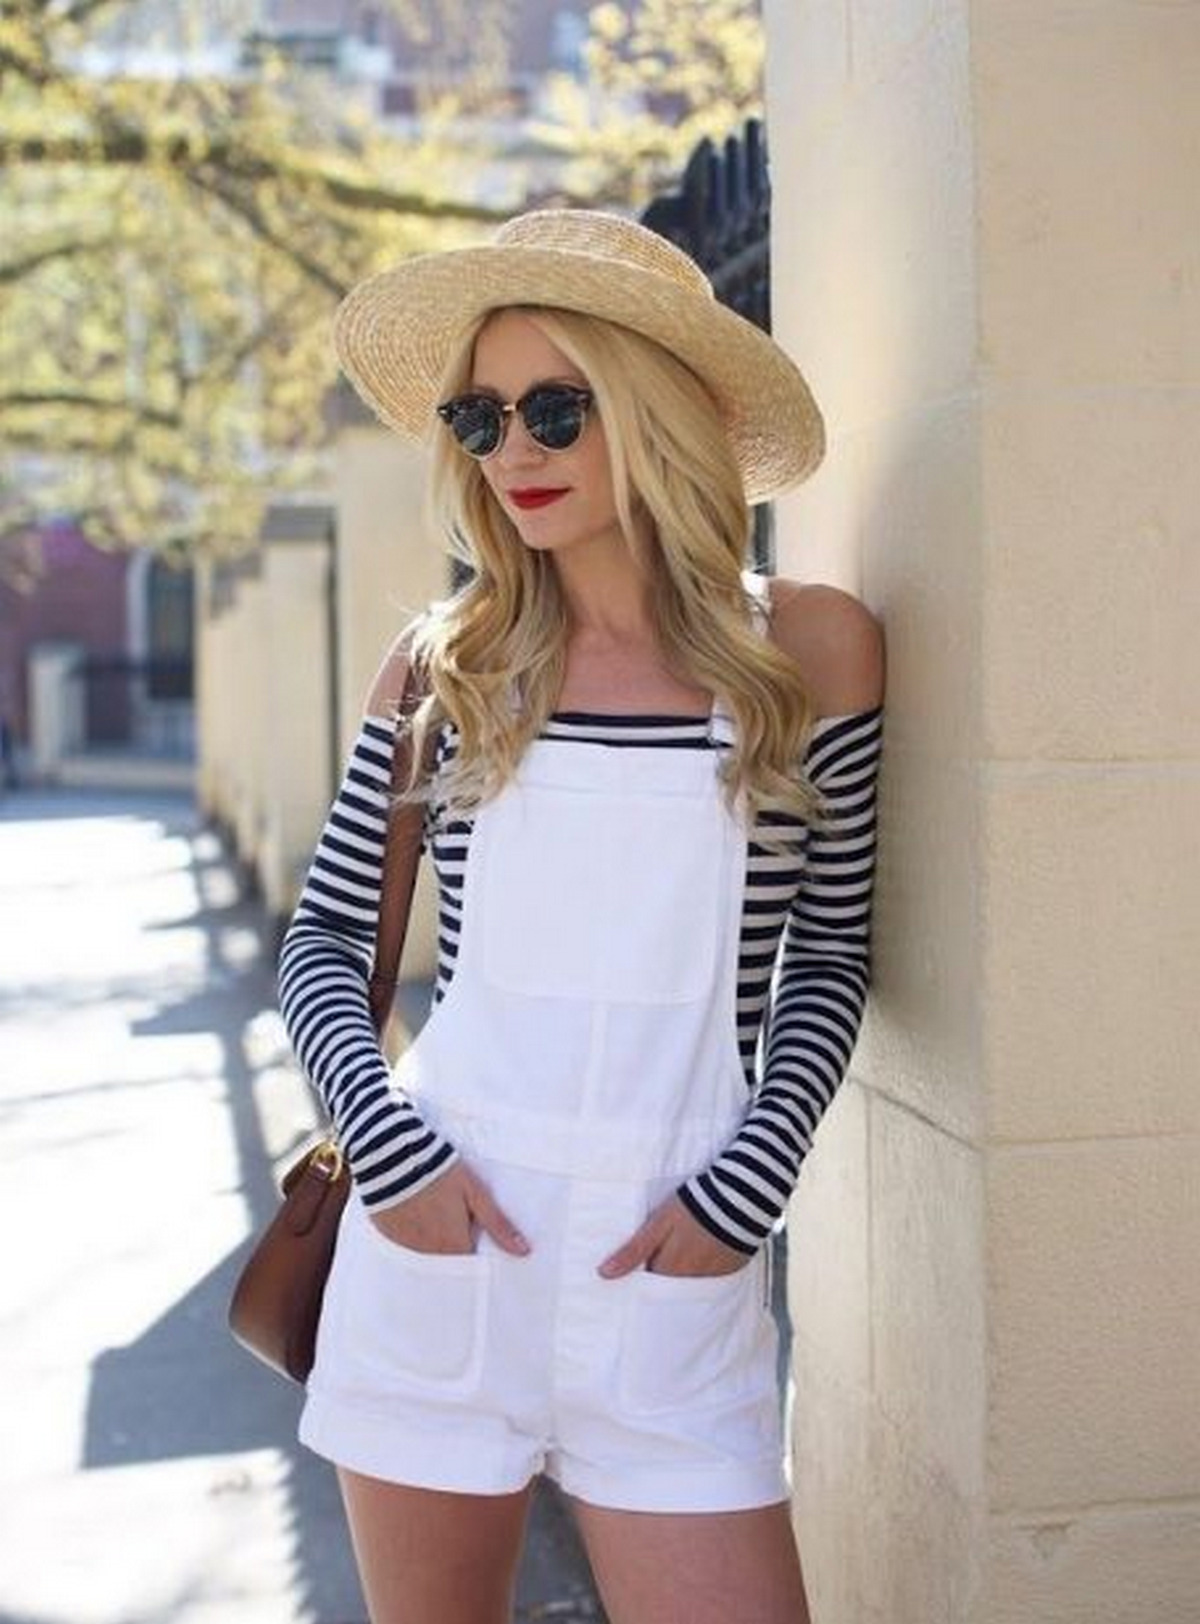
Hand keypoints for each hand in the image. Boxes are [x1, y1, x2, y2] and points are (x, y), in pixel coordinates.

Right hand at [368, 1162, 529, 1257]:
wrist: (391, 1155)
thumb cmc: (439, 1171)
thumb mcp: (475, 1193)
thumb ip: (498, 1224)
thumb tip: (523, 1251)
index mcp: (453, 1245)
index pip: (471, 1265)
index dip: (478, 1250)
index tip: (478, 1234)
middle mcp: (428, 1253)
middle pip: (448, 1260)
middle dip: (456, 1245)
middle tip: (456, 1217)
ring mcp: (405, 1246)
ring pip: (426, 1253)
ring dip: (434, 1240)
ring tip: (435, 1210)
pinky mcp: (387, 1235)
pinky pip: (405, 1244)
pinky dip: (413, 1234)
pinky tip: (415, 1212)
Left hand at [597, 1195, 749, 1279]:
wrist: (739, 1196)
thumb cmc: (694, 1206)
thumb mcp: (658, 1224)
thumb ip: (633, 1251)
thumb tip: (604, 1274)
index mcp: (671, 1269)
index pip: (650, 1285)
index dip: (643, 1275)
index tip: (640, 1268)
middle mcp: (692, 1279)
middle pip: (671, 1286)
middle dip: (663, 1277)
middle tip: (662, 1257)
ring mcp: (714, 1275)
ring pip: (692, 1282)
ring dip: (686, 1273)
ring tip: (686, 1250)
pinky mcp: (732, 1269)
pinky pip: (714, 1278)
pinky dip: (707, 1270)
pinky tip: (706, 1252)